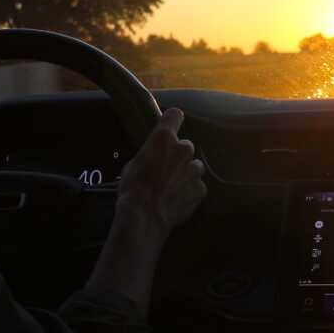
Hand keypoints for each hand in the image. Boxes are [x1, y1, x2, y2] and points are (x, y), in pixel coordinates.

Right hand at [116, 107, 206, 233]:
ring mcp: (194, 169)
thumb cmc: (133, 189)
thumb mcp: (133, 164)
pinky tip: (178, 200)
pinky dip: (190, 191)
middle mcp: (183, 149)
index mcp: (164, 138)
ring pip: (195, 166)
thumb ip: (150, 154)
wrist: (144, 217)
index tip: (170, 127)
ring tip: (173, 187)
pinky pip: (197, 186)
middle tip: (166, 169)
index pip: (175, 115)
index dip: (172, 121)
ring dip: (186, 173)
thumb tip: (154, 157)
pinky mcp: (200, 189)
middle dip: (178, 155)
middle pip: (185, 146)